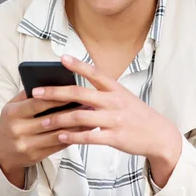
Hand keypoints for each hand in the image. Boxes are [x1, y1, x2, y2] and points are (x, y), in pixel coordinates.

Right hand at [0, 90, 85, 187]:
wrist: (1, 153)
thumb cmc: (11, 123)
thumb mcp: (12, 106)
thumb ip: (28, 94)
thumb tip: (50, 81)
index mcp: (12, 113)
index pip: (37, 103)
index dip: (55, 98)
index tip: (73, 91)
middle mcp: (18, 130)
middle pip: (49, 120)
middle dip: (71, 112)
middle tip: (89, 103)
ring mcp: (26, 145)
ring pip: (57, 135)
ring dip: (76, 126)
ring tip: (91, 117)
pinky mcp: (35, 156)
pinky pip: (58, 146)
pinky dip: (72, 138)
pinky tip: (84, 131)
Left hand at [33, 55, 181, 182]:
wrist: (159, 134)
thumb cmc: (135, 114)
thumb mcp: (122, 97)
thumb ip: (101, 94)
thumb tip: (74, 92)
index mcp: (115, 88)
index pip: (94, 73)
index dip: (77, 65)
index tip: (61, 58)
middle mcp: (113, 101)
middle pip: (80, 93)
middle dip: (55, 92)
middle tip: (37, 92)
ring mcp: (114, 119)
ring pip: (80, 116)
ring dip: (58, 119)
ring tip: (42, 121)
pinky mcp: (115, 137)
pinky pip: (89, 136)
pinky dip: (73, 136)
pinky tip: (60, 136)